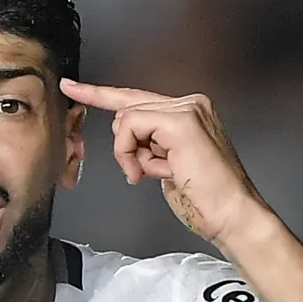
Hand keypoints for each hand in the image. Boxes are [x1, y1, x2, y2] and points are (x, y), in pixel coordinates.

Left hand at [62, 83, 274, 252]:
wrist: (230, 214)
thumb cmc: (203, 198)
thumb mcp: (166, 165)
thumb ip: (148, 145)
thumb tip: (125, 137)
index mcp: (188, 112)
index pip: (135, 99)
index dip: (100, 95)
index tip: (71, 87)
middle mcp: (191, 104)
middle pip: (126, 109)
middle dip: (125, 146)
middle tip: (141, 173)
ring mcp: (188, 109)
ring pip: (126, 118)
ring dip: (129, 154)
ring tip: (151, 174)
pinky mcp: (181, 120)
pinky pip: (130, 125)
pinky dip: (129, 151)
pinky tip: (148, 171)